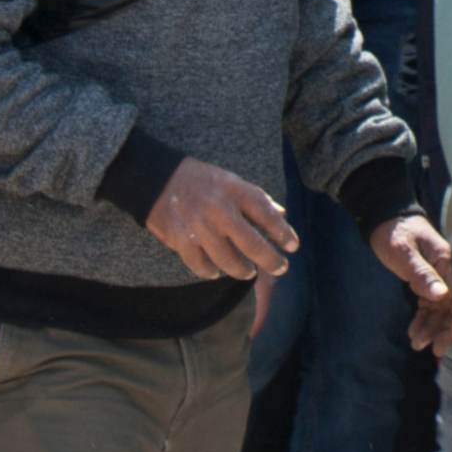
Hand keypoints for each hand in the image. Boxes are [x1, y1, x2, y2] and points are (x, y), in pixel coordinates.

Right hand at [144, 159, 298, 280]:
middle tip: (280, 269)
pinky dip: (211, 272)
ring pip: (228, 261)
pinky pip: (202, 266)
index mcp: (235, 191)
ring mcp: (200, 228)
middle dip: (270, 260)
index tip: (294, 246)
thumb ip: (256, 198)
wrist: (157, 179)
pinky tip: (217, 272)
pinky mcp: (181, 241)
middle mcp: (220, 210)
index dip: (283, 232)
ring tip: (248, 272)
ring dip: (242, 270)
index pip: (267, 214)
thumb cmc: (200, 180)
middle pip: (252, 244)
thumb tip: (282, 214)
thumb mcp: (231, 180)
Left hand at [372, 213, 451, 352]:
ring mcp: (435, 277)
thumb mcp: (405, 254)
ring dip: (432, 328)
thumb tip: (442, 296)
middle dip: (445, 329)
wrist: (384, 219)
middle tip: (437, 352)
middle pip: (451, 306)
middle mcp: (444, 271)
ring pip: (439, 309)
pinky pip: (427, 306)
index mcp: (445, 262)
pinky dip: (422, 320)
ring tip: (418, 345)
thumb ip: (422, 275)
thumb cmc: (394, 233)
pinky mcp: (423, 282)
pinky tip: (414, 333)